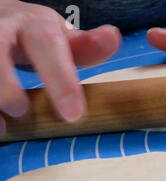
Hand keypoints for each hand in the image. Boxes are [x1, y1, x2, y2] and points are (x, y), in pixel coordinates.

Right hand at [0, 0, 121, 133]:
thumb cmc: (33, 36)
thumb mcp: (58, 37)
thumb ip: (85, 46)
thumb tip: (112, 38)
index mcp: (33, 25)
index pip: (48, 46)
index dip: (61, 79)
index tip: (73, 114)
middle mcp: (0, 29)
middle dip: (6, 83)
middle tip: (21, 111)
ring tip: (1, 127)